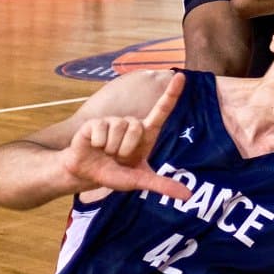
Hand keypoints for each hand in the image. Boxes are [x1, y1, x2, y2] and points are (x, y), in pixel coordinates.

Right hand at [61, 71, 193, 198]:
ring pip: (119, 129)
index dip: (172, 94)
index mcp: (146, 134)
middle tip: (117, 157)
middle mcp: (131, 124)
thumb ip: (162, 185)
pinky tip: (93, 146)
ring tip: (105, 152)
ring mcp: (113, 121)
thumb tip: (187, 196)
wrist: (86, 174)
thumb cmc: (114, 174)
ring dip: (111, 148)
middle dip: (125, 148)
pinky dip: (97, 144)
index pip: (162, 110)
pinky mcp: (95, 123)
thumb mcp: (140, 180)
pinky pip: (101, 130)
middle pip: (136, 127)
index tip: (181, 76)